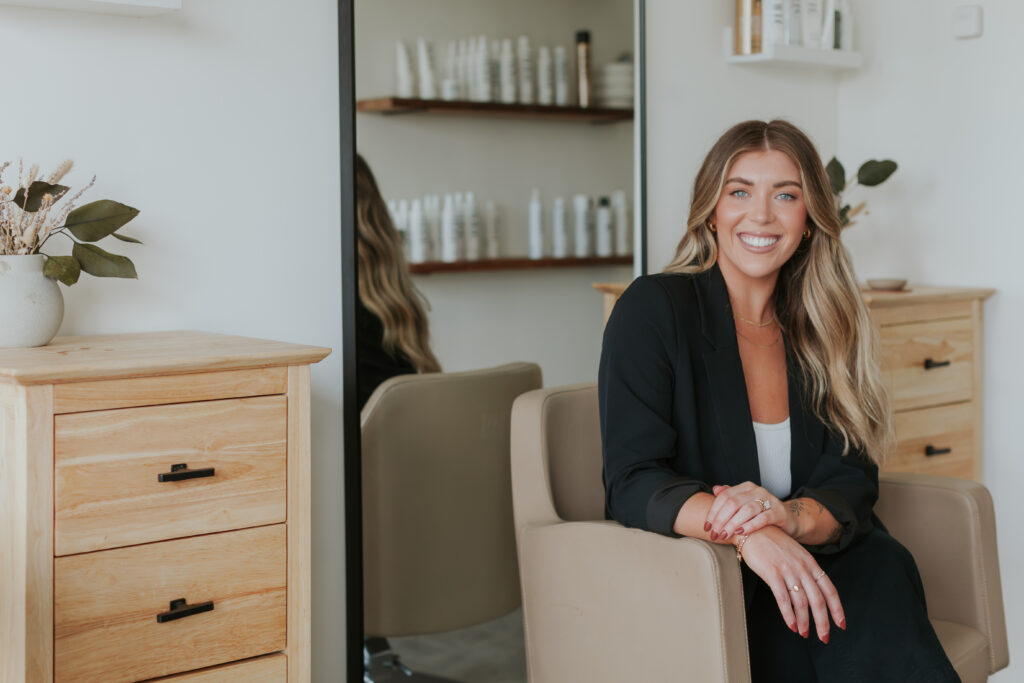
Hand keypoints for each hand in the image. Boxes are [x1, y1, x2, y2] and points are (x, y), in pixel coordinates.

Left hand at [704, 482, 792, 540]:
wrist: (788, 519)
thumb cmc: (762, 513)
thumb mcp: (745, 504)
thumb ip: (731, 496)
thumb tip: (715, 489)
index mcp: (746, 487)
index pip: (724, 496)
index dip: (713, 512)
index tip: (706, 527)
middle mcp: (757, 490)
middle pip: (733, 503)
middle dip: (721, 520)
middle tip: (714, 534)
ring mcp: (769, 500)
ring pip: (746, 510)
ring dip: (732, 524)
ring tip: (724, 535)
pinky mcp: (779, 512)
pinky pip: (763, 518)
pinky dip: (750, 525)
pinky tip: (741, 532)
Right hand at [739, 526, 845, 642]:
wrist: (753, 529)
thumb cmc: (773, 542)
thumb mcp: (795, 554)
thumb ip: (805, 570)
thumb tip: (812, 591)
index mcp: (810, 563)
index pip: (830, 590)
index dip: (837, 609)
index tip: (841, 624)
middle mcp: (802, 568)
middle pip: (818, 600)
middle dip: (823, 622)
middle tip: (824, 637)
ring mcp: (788, 570)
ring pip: (802, 602)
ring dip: (804, 622)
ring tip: (804, 633)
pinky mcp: (772, 573)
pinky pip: (783, 598)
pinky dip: (788, 615)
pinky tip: (791, 625)